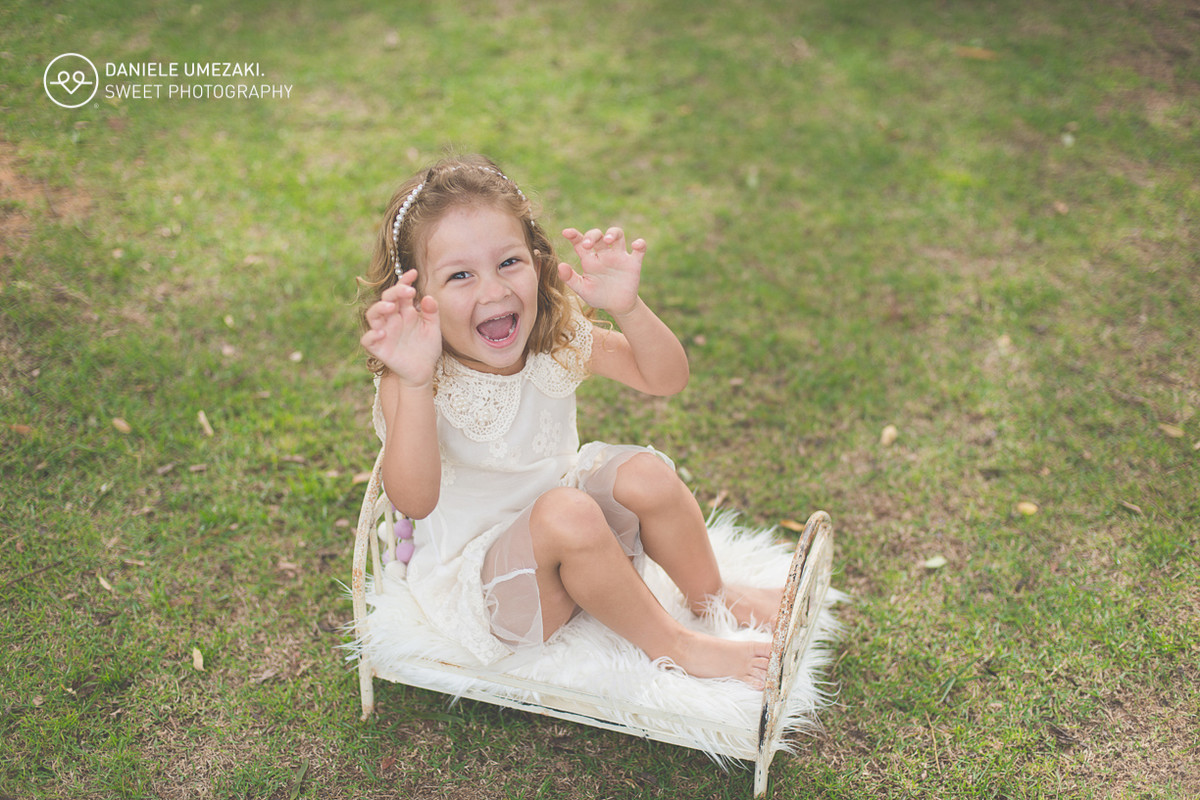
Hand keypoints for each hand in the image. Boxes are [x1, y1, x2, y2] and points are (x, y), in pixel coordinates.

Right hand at [360, 269, 442, 387]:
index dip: (404, 281)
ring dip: (379, 308)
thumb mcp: (433, 329)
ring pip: (372, 315)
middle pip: (387, 299)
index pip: (401, 292)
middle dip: (395, 292)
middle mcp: (392, 319)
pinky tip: (382, 333)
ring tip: (391, 307)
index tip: (413, 273)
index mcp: (405, 311)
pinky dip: (372, 335)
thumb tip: (428, 297)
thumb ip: (432, 313)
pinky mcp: (378, 348)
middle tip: (408, 291)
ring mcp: (384, 332)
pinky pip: (368, 340)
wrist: (423, 372)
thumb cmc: (426, 348)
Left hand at [558, 227, 645, 317]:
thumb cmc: (598, 296)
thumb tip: (560, 266)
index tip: (566, 232)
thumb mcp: (582, 290)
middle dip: (593, 235)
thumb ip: (570, 278)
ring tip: (608, 240)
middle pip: (598, 235)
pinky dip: (640, 244)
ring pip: (618, 235)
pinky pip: (639, 249)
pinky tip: (636, 245)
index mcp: (589, 259)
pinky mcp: (633, 263)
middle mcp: (604, 254)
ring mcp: (619, 257)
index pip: (580, 242)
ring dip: (613, 233)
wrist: (617, 307)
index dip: (574, 235)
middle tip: (588, 244)